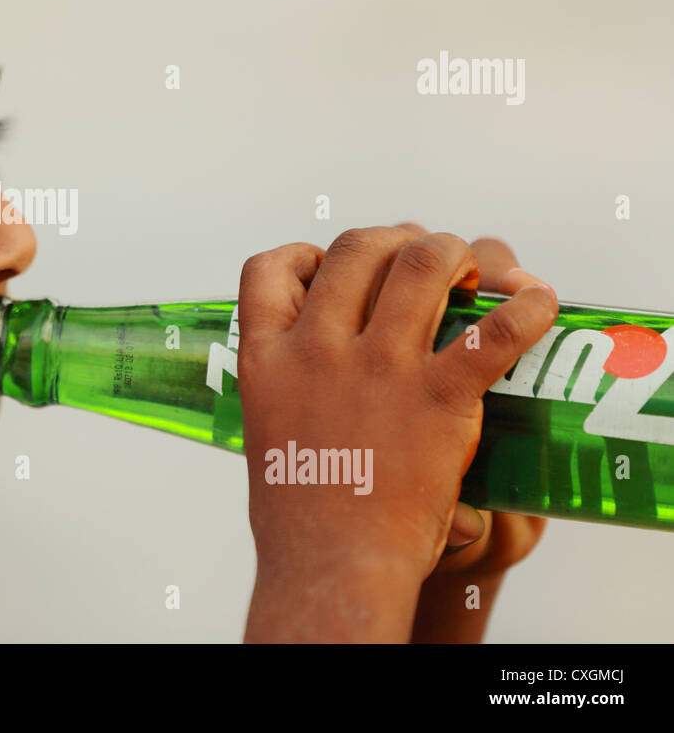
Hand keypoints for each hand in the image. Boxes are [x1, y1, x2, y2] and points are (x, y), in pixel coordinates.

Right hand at [239, 225, 558, 641]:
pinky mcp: (438, 400)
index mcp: (267, 358)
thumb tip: (310, 368)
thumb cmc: (298, 514)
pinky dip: (527, 307)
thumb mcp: (266, 428)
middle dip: (396, 238)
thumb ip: (287, 383)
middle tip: (420, 257)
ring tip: (471, 271)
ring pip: (422, 264)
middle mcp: (318, 350)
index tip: (328, 266)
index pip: (269, 269)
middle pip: (358, 248)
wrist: (333, 566)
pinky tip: (538, 302)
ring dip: (452, 253)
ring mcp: (379, 369)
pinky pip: (494, 331)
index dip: (304, 254)